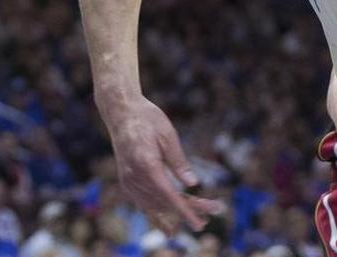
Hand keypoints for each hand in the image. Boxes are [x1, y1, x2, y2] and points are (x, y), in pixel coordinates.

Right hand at [103, 97, 223, 233]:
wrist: (121, 113)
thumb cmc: (148, 119)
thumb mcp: (168, 135)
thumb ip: (179, 162)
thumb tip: (193, 184)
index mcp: (146, 165)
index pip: (169, 196)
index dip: (185, 212)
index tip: (199, 223)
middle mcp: (134, 178)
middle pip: (165, 203)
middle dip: (191, 209)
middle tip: (215, 210)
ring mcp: (128, 182)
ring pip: (155, 207)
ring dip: (177, 213)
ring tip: (202, 216)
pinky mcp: (127, 182)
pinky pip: (144, 203)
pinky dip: (159, 212)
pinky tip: (173, 218)